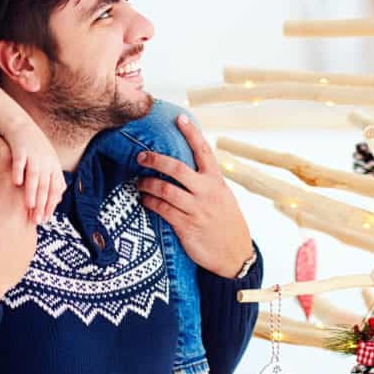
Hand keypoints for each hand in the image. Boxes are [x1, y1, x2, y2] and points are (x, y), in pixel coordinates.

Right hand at [0, 137, 37, 303]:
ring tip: (18, 182)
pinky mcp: (34, 239)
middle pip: (23, 178)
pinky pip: (34, 217)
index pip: (5, 165)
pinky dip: (29, 210)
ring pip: (32, 198)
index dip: (1, 150)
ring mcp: (31, 223)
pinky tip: (21, 210)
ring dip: (26, 189)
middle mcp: (22, 206)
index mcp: (4, 197)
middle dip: (17, 167)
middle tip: (10, 157)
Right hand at [3, 113, 65, 223]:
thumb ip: (52, 180)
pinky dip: (19, 171)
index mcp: (53, 166)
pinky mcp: (21, 148)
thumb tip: (59, 199)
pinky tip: (16, 183)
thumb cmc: (33, 150)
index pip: (55, 188)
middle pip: (46, 184)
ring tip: (30, 205)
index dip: (51, 204)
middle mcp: (46, 161)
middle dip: (42, 203)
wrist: (20, 126)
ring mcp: (35, 154)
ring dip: (32, 190)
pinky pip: (20, 161)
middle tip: (37, 219)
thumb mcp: (46, 163)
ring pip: (35, 175)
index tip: (45, 219)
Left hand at [137, 116, 253, 278]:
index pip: (204, 151)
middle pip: (177, 168)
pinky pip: (163, 210)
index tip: (180, 118)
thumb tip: (186, 168)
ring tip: (138, 182)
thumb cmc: (226, 222)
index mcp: (216, 181)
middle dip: (156, 160)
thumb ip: (207, 182)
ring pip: (166, 190)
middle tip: (141, 156)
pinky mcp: (186, 227)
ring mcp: (196, 210)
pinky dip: (150, 203)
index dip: (192, 133)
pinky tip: (144, 200)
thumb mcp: (223, 197)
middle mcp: (207, 192)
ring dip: (148, 184)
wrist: (234, 255)